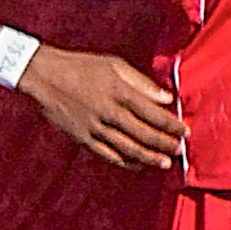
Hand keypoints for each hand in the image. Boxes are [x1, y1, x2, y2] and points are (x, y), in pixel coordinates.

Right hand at [18, 47, 184, 170]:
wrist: (44, 76)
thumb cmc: (82, 67)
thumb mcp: (114, 65)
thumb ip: (142, 83)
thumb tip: (166, 98)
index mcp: (119, 91)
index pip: (153, 113)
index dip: (172, 125)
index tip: (185, 131)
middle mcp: (109, 112)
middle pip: (144, 134)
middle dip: (165, 144)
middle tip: (179, 150)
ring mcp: (95, 128)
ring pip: (128, 149)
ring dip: (149, 157)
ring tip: (165, 163)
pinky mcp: (84, 138)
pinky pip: (109, 155)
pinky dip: (126, 162)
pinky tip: (139, 164)